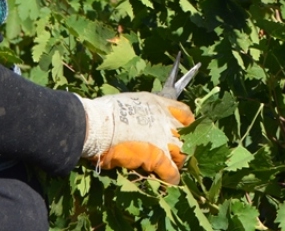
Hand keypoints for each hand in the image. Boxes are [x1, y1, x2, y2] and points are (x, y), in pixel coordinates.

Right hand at [77, 91, 194, 183]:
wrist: (98, 126)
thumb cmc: (105, 114)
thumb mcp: (129, 104)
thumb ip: (140, 113)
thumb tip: (136, 122)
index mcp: (157, 104)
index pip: (184, 112)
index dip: (185, 123)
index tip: (183, 129)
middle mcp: (165, 120)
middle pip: (185, 135)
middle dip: (183, 144)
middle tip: (177, 152)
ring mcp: (163, 139)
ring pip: (182, 153)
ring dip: (179, 161)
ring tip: (174, 167)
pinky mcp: (158, 158)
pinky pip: (171, 171)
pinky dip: (172, 177)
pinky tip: (171, 180)